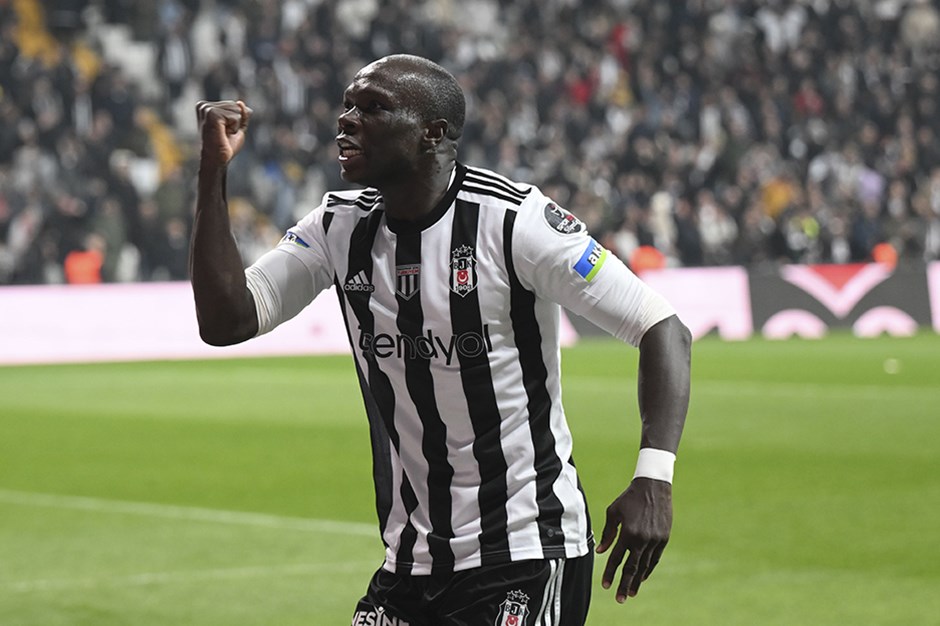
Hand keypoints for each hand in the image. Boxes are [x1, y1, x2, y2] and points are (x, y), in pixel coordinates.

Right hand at [195, 100, 251, 167]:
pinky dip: (234, 128)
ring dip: (234, 126)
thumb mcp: (237, 127)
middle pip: (235, 105)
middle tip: (223, 134)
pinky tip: (223, 134)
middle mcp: (204, 105)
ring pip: (236, 110)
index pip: (234, 105)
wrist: (217, 160)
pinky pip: (235, 116)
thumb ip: (242, 114)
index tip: (223, 132)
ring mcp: (207, 109)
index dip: (235, 122)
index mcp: (206, 107)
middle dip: (236, 122)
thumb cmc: (225, 146)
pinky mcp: (212, 114)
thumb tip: (241, 103)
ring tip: (222, 134)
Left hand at [596, 477, 672, 601]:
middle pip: (632, 567)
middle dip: (624, 584)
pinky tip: (642, 577)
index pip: (617, 558)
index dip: (610, 573)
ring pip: (645, 566)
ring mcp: (655, 540)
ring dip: (637, 580)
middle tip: (620, 599)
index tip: (605, 586)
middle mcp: (642, 539)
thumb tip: (601, 551)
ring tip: (631, 593)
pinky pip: (655, 558)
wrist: (653, 487)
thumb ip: (607, 533)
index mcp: (628, 533)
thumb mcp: (613, 512)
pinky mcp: (664, 538)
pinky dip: (648, 569)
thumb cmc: (629, 498)